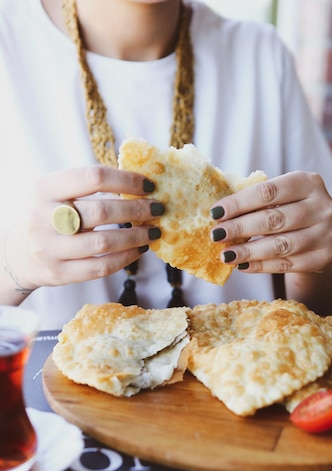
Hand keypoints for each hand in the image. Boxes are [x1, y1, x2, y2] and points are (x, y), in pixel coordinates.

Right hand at [3, 165, 162, 292]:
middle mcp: (44, 217)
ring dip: (136, 236)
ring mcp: (49, 248)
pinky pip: (100, 268)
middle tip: (158, 209)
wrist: (14, 256)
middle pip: (101, 211)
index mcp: (44, 189)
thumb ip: (85, 188)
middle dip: (137, 209)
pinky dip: (125, 258)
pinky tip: (138, 250)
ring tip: (153, 231)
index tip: (149, 184)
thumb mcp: (53, 193)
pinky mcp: (58, 274)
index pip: (92, 177)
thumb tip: (138, 184)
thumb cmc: (45, 218)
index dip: (126, 180)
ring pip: (103, 242)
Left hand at [210, 171, 331, 273]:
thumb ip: (256, 201)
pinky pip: (287, 264)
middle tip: (216, 235)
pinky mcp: (325, 257)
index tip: (216, 213)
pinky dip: (261, 266)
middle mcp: (323, 206)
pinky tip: (242, 266)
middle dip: (240, 228)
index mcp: (308, 182)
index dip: (239, 203)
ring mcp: (327, 233)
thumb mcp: (279, 197)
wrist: (319, 235)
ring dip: (248, 251)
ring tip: (226, 255)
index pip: (268, 192)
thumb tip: (218, 214)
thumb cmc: (289, 210)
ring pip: (280, 245)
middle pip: (274, 219)